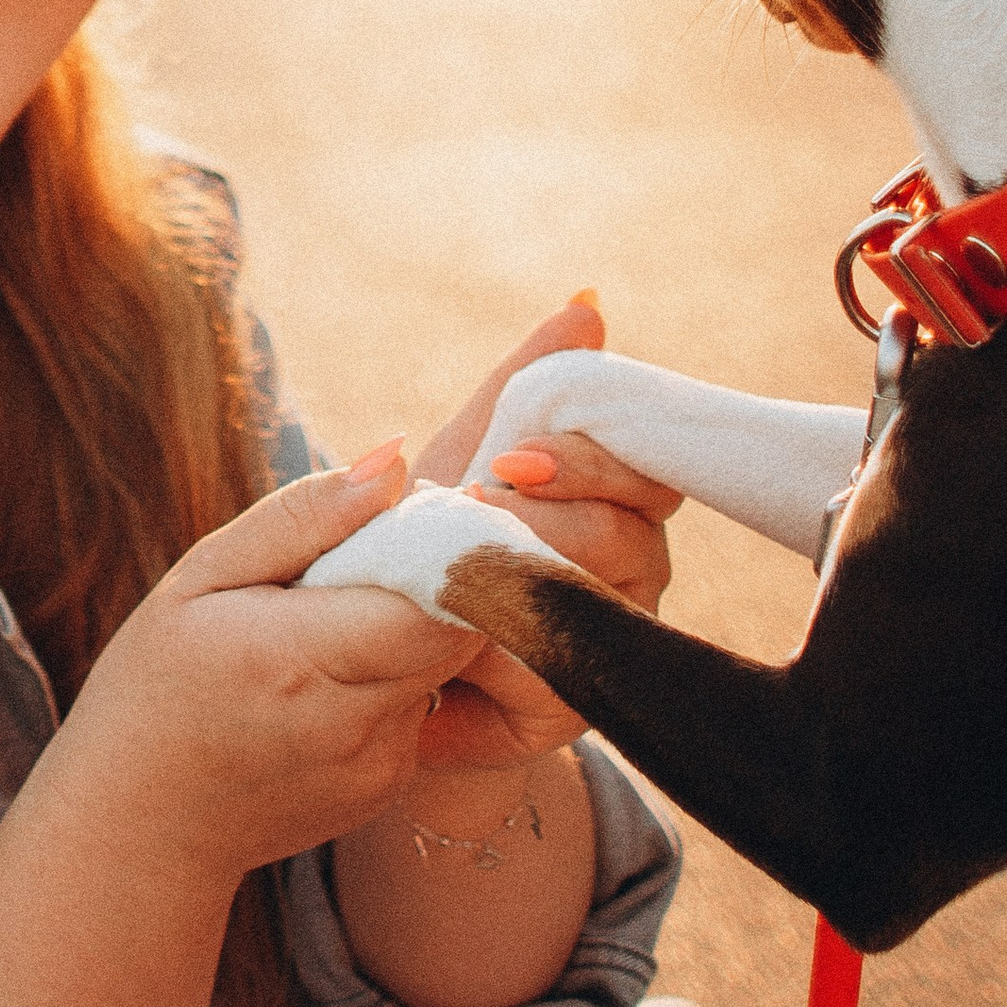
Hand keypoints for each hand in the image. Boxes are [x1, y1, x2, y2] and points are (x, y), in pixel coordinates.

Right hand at [59, 451, 484, 890]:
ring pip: (445, 663)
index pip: (441, 596)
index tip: (419, 513)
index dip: (451, 546)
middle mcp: (355, 722)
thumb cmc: (156, 685)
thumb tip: (397, 459)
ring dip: (411, 625)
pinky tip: (326, 680)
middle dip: (437, 576)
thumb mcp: (203, 577)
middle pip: (459, 625)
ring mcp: (380, 765)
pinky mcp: (389, 786)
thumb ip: (306, 517)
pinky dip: (393, 676)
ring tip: (330, 621)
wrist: (141, 827)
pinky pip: (422, 704)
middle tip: (373, 552)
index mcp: (301, 657)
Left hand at [409, 298, 679, 767]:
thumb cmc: (420, 534)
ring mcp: (607, 631)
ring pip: (600, 596)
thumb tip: (589, 305)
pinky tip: (455, 640)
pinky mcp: (571, 701)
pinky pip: (559, 669)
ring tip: (453, 570)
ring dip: (525, 576)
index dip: (586, 455)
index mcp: (610, 493)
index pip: (640, 459)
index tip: (513, 456)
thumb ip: (523, 387)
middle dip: (553, 514)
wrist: (365, 652)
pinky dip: (504, 649)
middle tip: (475, 510)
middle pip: (634, 528)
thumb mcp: (464, 449)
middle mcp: (629, 561)